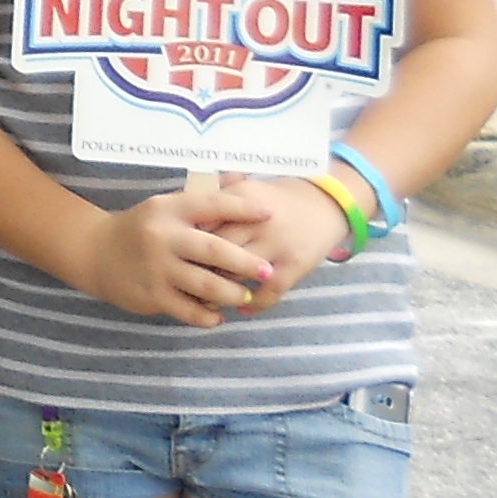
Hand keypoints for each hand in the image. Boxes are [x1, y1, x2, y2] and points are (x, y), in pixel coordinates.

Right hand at [84, 189, 276, 327]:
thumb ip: (202, 200)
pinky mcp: (150, 295)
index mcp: (168, 210)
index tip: (271, 215)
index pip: (211, 205)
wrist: (94, 252)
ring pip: (206, 285)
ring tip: (246, 296)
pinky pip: (188, 310)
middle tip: (267, 271)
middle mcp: (162, 237)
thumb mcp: (165, 207)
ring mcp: (156, 268)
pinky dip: (207, 316)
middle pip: (214, 250)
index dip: (243, 209)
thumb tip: (242, 180)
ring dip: (232, 293)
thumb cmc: (141, 228)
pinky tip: (217, 316)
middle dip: (246, 262)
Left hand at [182, 169, 346, 308]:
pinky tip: (241, 308)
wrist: (325, 203)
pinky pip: (268, 292)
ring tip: (208, 301)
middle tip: (182, 284)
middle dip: (195, 270)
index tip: (171, 257)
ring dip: (219, 292)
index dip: (183, 243)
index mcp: (238, 200)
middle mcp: (257, 222)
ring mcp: (277, 245)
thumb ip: (214, 200)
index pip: (200, 224)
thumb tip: (178, 213)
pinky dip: (252, 305)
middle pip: (213, 252)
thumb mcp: (245, 189)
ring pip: (236, 275)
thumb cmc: (275, 199)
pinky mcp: (295, 265)